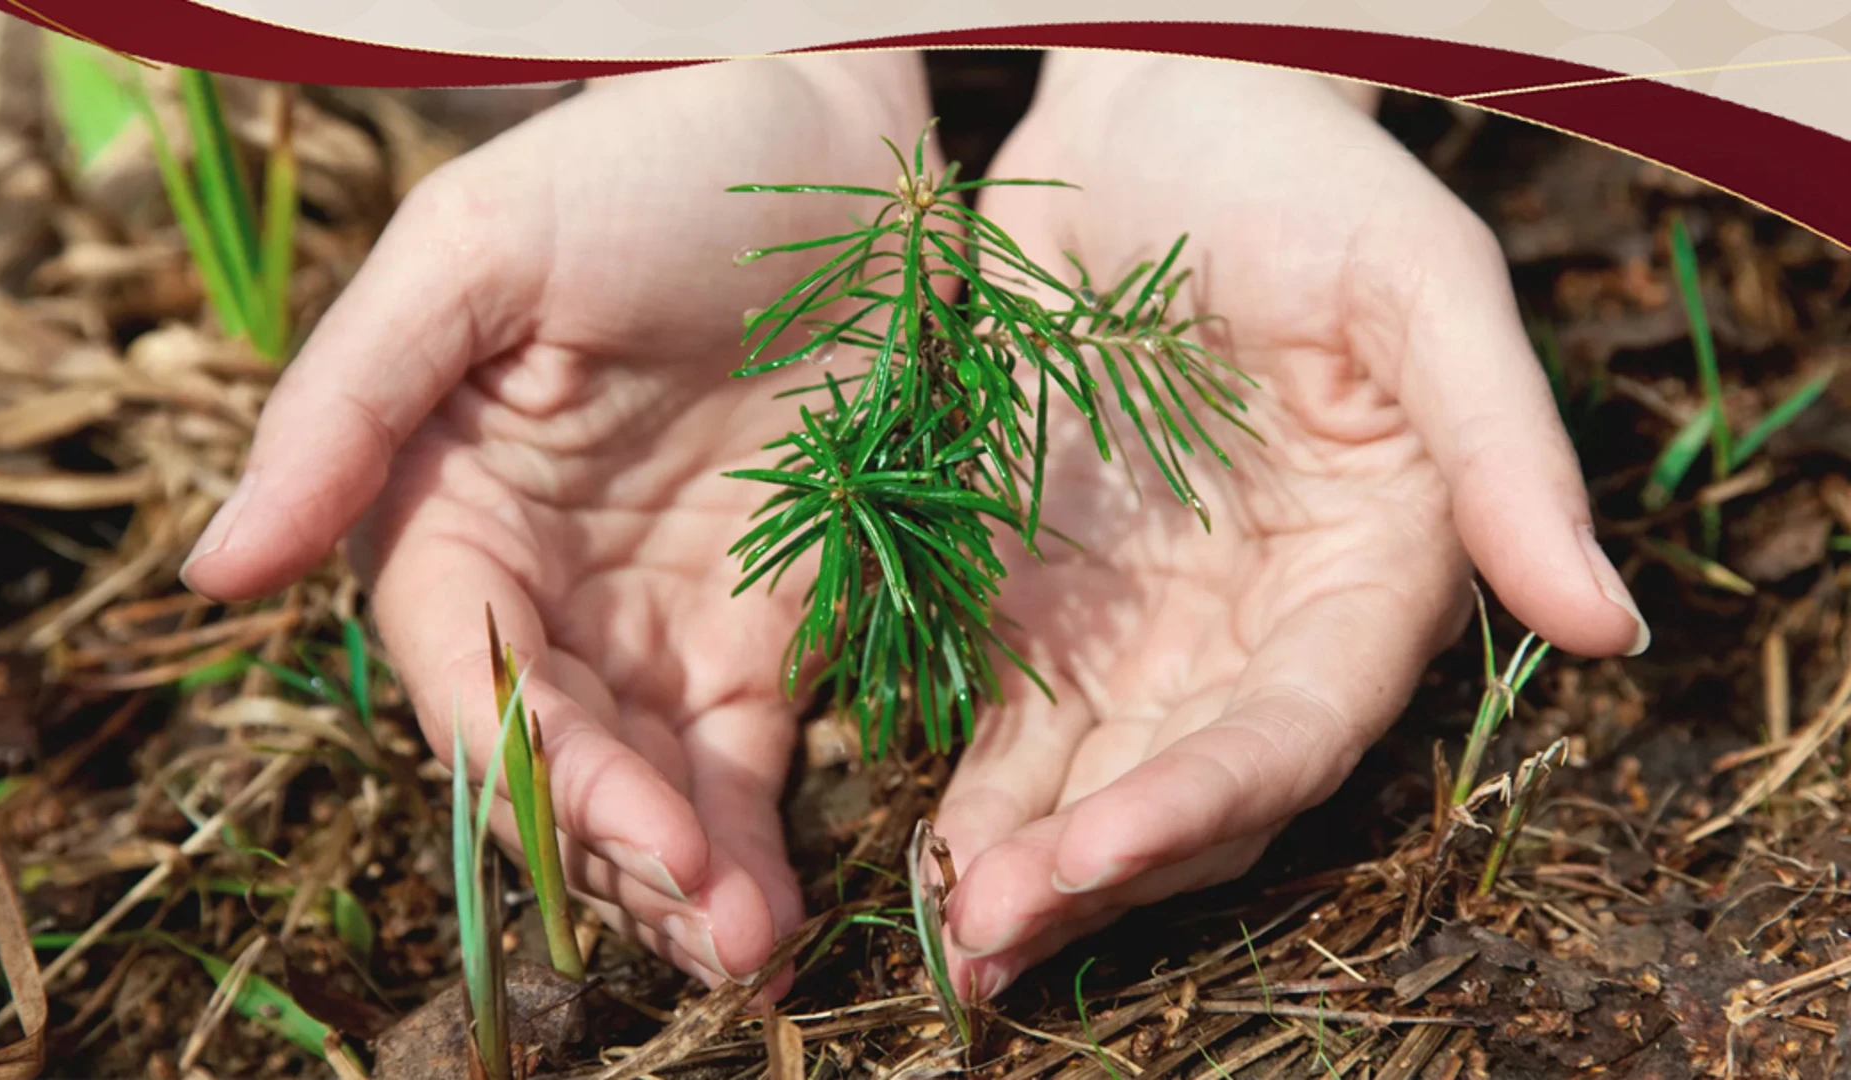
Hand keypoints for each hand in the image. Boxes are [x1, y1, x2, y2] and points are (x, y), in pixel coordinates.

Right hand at [179, 54, 933, 993]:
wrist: (835, 140)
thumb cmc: (643, 166)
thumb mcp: (477, 253)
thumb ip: (349, 406)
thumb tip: (214, 574)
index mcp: (449, 509)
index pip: (460, 673)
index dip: (529, 766)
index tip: (616, 829)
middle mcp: (544, 584)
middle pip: (551, 757)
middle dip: (617, 850)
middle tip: (705, 925)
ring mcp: (658, 615)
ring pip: (645, 783)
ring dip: (682, 875)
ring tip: (747, 941)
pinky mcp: (767, 624)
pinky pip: (744, 756)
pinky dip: (751, 832)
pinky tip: (774, 901)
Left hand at [933, 53, 1649, 998]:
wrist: (1156, 114)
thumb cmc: (1305, 183)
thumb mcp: (1422, 288)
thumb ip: (1503, 452)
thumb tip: (1607, 628)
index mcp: (1364, 581)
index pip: (1288, 732)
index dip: (1198, 802)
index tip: (1093, 852)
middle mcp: (1254, 628)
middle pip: (1185, 790)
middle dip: (1094, 872)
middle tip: (986, 934)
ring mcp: (1142, 619)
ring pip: (1089, 780)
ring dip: (1020, 861)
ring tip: (947, 931)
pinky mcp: (1043, 591)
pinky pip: (1007, 715)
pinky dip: (968, 781)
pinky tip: (917, 837)